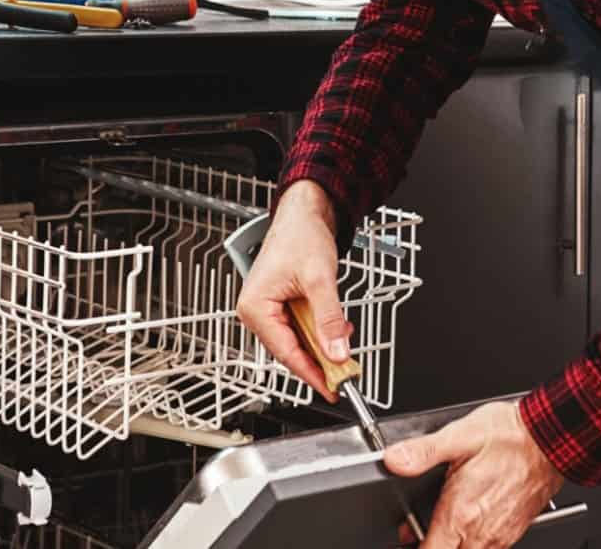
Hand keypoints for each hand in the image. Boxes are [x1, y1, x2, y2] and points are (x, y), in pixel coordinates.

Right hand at [237, 180, 351, 399]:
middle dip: (320, 360)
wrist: (304, 212)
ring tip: (345, 345)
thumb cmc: (301, 235)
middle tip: (346, 373)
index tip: (332, 389)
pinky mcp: (280, 305)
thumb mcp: (320, 279)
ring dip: (323, 344)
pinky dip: (320, 331)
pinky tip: (338, 328)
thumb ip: (329, 319)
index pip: (285, 352)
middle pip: (291, 350)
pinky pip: (301, 328)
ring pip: (298, 340)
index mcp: (254, 307)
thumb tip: (337, 352)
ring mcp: (267, 308)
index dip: (311, 374)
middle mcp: (256, 311)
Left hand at [384, 401, 565, 548]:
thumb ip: (423, 451)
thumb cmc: (511, 436)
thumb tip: (394, 460)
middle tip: (417, 531)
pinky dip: (470, 544)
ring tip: (440, 527)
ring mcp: (498, 537)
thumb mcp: (460, 435)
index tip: (405, 536)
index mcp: (461, 514)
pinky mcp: (511, 533)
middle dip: (431, 546)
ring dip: (451, 545)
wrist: (550, 440)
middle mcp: (480, 533)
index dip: (413, 545)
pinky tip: (465, 523)